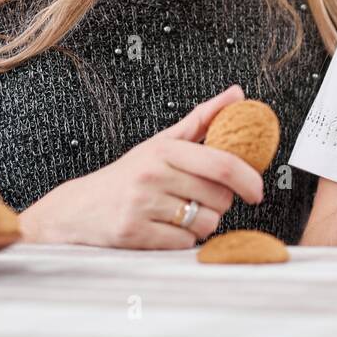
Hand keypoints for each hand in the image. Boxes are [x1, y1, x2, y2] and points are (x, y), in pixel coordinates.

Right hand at [18, 85, 263, 247]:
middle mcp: (153, 174)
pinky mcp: (135, 233)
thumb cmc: (129, 175)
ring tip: (179, 213)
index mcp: (164, 149)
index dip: (249, 179)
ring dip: (201, 223)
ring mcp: (142, 205)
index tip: (257, 191)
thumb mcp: (162, 143)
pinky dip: (182, 239)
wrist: (79, 208)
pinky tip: (164, 228)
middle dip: (220, 203)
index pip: (222, 164)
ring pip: (205, 223)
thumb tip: (238, 94)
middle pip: (219, 198)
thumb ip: (202, 119)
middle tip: (201, 199)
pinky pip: (184, 242)